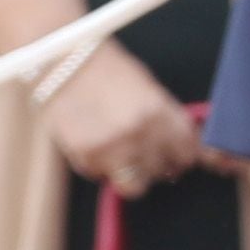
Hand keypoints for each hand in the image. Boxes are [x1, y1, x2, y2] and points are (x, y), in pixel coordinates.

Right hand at [41, 40, 206, 196]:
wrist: (62, 63)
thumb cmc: (107, 70)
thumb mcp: (148, 89)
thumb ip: (167, 120)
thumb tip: (184, 148)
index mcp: (159, 112)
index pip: (187, 153)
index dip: (182, 154)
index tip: (175, 154)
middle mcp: (139, 134)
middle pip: (162, 172)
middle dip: (155, 163)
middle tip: (143, 150)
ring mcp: (112, 149)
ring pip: (134, 186)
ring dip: (131, 174)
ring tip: (121, 156)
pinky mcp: (85, 158)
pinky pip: (101, 176)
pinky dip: (99, 165)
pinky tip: (94, 143)